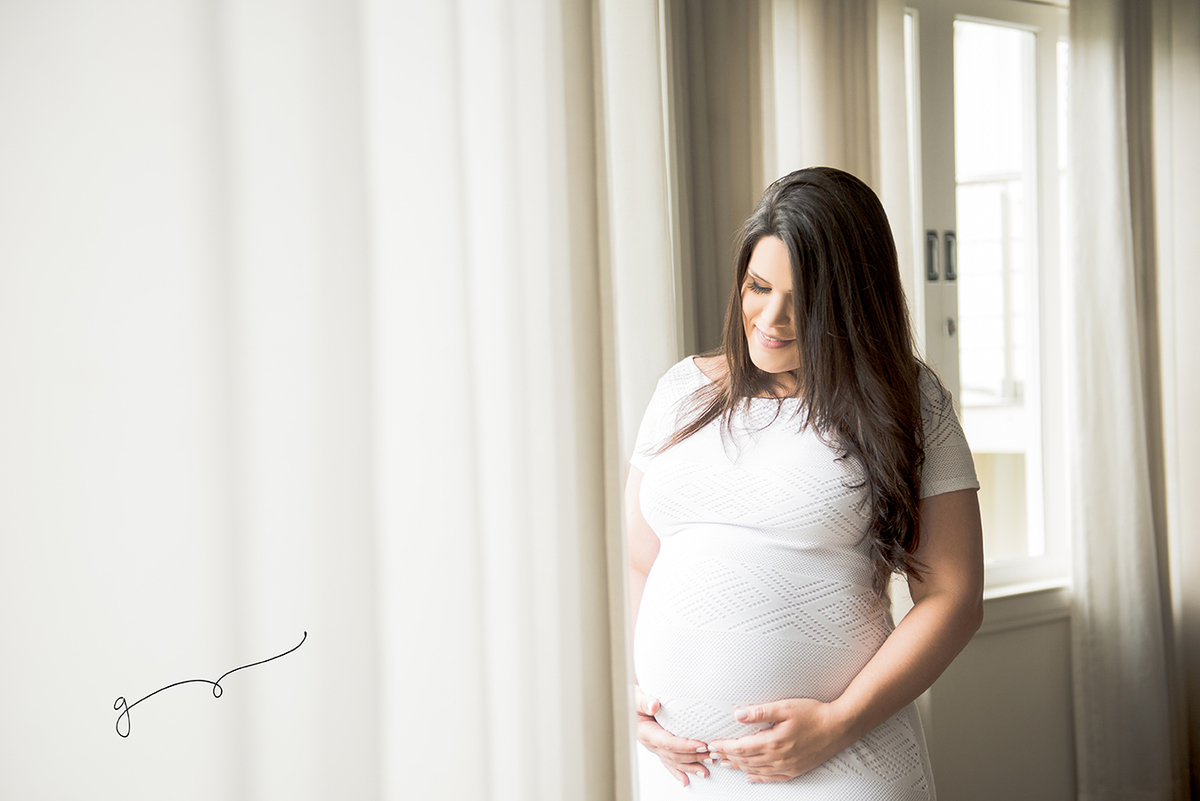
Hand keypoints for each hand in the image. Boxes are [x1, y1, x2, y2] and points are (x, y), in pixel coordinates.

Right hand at [634, 686, 710, 785]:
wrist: (627, 704)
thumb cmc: (632, 701)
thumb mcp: (635, 698)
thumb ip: (644, 702)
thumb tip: (653, 705)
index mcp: (646, 732)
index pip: (668, 742)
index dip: (685, 746)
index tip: (700, 745)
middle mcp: (650, 743)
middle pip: (674, 755)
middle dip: (693, 757)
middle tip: (710, 755)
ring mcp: (655, 748)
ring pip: (674, 761)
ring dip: (690, 766)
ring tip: (706, 768)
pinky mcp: (659, 748)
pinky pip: (669, 762)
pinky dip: (678, 772)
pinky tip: (685, 780)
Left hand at [706, 698, 851, 783]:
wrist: (839, 727)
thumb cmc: (814, 714)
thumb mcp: (785, 707)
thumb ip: (760, 712)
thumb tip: (738, 714)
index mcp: (773, 742)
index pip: (741, 747)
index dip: (724, 747)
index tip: (711, 744)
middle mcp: (778, 758)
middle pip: (746, 760)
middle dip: (727, 757)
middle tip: (712, 754)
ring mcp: (787, 766)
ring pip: (756, 770)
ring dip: (738, 767)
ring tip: (725, 763)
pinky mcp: (795, 770)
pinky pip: (772, 778)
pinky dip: (758, 778)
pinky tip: (750, 777)